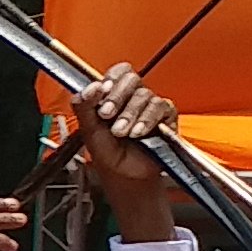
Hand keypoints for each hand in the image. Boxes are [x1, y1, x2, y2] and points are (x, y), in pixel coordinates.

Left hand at [67, 63, 177, 239]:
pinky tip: (139, 133)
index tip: (102, 91)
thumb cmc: (108, 155)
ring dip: (130, 114)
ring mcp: (150, 107)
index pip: (118, 72)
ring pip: (145, 95)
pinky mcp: (167, 118)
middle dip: (117, 96)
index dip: (112, 78)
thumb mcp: (89, 130)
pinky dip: (148, 120)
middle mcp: (133, 98)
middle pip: (132, 79)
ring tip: (121, 132)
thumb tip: (91, 86)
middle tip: (106, 114)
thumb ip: (84, 106)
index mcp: (114, 96)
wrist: (126, 177)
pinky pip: (161, 108)